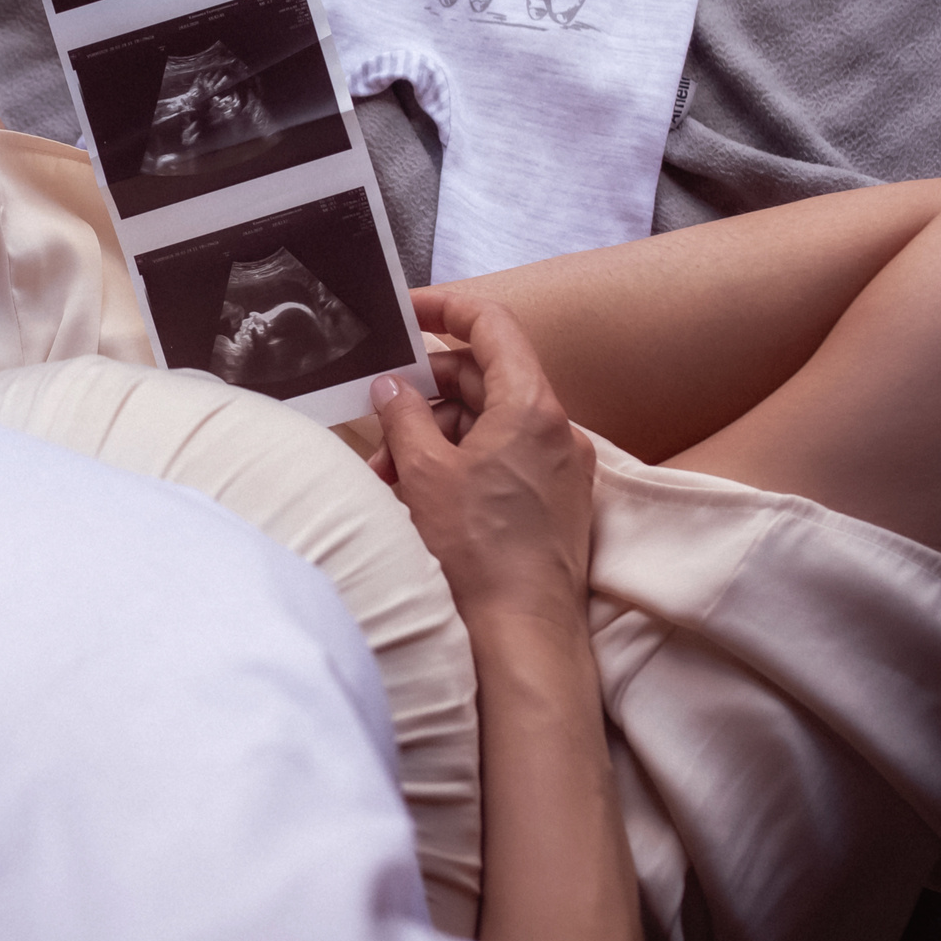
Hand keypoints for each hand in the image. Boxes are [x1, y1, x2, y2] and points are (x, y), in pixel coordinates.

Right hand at [371, 288, 595, 628]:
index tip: (409, 310)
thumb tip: (391, 387)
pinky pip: (504, 457)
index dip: (446, 308)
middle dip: (425, 393)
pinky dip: (461, 462)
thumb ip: (403, 415)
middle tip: (380, 416)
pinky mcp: (555, 499)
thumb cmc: (480, 553)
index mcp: (531, 406)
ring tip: (390, 472)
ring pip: (489, 423)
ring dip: (436, 436)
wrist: (523, 632)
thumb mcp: (423, 472)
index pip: (491, 325)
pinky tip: (421, 493)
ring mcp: (560, 465)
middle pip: (484, 378)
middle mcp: (556, 428)